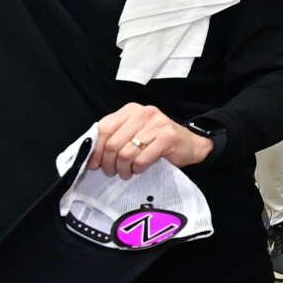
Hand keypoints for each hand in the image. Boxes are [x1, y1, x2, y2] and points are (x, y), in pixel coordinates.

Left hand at [87, 101, 212, 177]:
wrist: (191, 144)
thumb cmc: (158, 141)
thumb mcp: (134, 132)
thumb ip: (115, 136)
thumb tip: (91, 153)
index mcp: (131, 110)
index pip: (104, 128)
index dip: (96, 149)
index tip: (94, 163)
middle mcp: (144, 113)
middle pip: (113, 143)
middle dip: (108, 163)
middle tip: (112, 172)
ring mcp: (157, 124)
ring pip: (125, 153)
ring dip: (123, 169)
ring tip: (126, 173)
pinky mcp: (167, 137)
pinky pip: (141, 159)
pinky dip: (137, 168)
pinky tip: (140, 169)